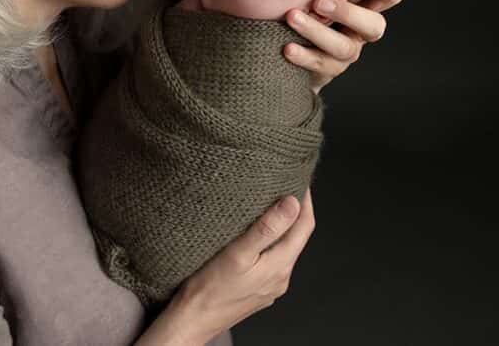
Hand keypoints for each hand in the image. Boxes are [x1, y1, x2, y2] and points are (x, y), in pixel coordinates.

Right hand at [138, 189, 314, 344]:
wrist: (192, 320)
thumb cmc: (208, 288)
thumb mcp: (238, 253)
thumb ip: (267, 228)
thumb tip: (292, 203)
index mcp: (280, 266)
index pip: (305, 226)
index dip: (306, 200)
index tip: (299, 178)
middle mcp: (281, 278)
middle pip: (297, 237)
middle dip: (296, 211)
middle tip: (285, 185)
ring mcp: (271, 286)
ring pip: (285, 249)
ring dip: (283, 227)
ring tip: (270, 203)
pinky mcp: (258, 290)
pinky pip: (272, 260)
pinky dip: (271, 242)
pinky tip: (256, 235)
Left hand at [283, 0, 403, 93]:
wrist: (287, 51)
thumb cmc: (302, 8)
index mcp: (362, 8)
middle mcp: (359, 32)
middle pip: (373, 26)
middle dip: (348, 13)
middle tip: (319, 1)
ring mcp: (346, 53)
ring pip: (343, 47)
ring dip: (317, 32)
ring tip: (292, 18)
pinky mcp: (328, 71)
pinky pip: (321, 65)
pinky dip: (304, 55)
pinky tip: (287, 47)